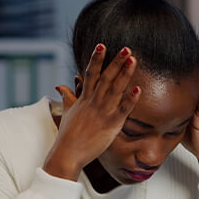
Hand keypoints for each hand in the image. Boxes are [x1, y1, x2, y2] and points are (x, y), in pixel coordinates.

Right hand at [43, 44, 140, 180]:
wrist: (67, 154)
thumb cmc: (67, 135)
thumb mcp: (67, 112)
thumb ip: (67, 97)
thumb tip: (60, 86)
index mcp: (84, 98)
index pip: (90, 73)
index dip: (96, 59)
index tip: (102, 45)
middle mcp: (93, 102)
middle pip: (106, 77)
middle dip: (116, 62)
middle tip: (127, 48)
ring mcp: (103, 112)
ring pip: (115, 89)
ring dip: (124, 74)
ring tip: (133, 60)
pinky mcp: (111, 125)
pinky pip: (123, 110)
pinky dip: (131, 100)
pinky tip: (138, 89)